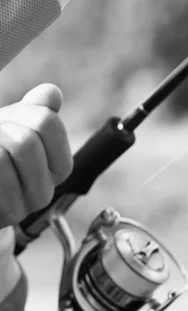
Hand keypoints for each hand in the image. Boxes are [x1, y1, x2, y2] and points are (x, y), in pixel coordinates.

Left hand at [0, 83, 72, 228]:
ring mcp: (20, 208)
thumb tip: (51, 94)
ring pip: (3, 157)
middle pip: (26, 141)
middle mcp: (45, 191)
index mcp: (59, 167)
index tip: (11, 126)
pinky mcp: (1, 215)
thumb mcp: (16, 126)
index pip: (48, 123)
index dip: (21, 115)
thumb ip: (37, 109)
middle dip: (2, 131)